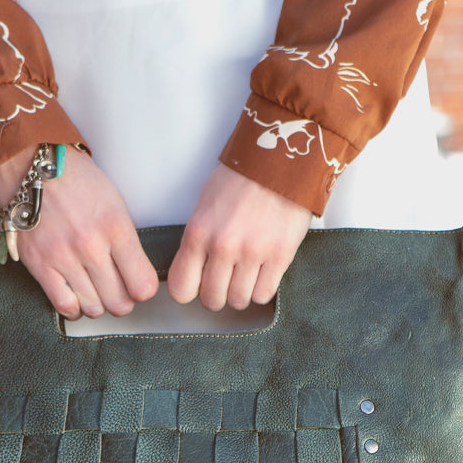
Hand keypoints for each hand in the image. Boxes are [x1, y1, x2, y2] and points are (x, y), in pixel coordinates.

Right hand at [0, 147, 158, 319]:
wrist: (32, 164)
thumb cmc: (75, 180)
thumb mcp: (115, 203)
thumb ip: (126, 240)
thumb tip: (136, 272)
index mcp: (116, 227)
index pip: (142, 284)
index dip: (143, 290)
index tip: (138, 285)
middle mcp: (91, 246)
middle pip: (119, 302)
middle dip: (122, 300)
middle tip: (117, 290)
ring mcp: (63, 257)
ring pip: (94, 308)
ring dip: (98, 304)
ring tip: (95, 290)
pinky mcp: (39, 265)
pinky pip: (64, 305)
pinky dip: (74, 307)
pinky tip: (76, 297)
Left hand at [167, 164, 313, 309]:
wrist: (281, 161)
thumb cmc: (241, 179)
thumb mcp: (205, 204)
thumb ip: (197, 239)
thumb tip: (193, 269)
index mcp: (198, 233)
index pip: (181, 288)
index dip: (189, 291)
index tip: (197, 284)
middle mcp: (223, 246)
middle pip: (211, 299)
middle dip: (217, 294)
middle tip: (225, 280)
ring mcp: (253, 253)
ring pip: (238, 300)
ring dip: (241, 292)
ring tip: (245, 275)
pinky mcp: (280, 256)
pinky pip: (264, 294)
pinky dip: (262, 289)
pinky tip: (262, 274)